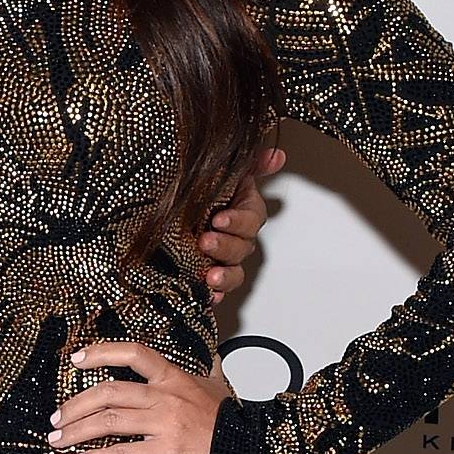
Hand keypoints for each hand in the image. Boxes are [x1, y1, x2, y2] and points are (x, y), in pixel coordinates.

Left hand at [50, 341, 225, 453]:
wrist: (249, 449)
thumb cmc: (229, 420)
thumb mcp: (218, 383)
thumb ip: (207, 366)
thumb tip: (209, 351)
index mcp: (173, 377)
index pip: (133, 354)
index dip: (101, 353)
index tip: (76, 360)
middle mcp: (165, 396)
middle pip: (108, 392)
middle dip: (74, 405)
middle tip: (56, 417)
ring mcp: (165, 423)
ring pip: (109, 421)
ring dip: (76, 431)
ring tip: (58, 440)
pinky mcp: (166, 451)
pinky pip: (123, 453)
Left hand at [195, 147, 285, 322]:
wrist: (176, 209)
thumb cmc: (204, 190)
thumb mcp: (226, 172)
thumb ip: (252, 164)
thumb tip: (277, 156)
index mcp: (244, 213)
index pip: (251, 219)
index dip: (237, 221)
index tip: (219, 219)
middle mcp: (238, 238)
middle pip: (242, 247)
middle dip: (224, 245)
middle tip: (205, 241)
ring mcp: (224, 259)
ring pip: (234, 271)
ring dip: (225, 276)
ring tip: (211, 277)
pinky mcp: (210, 276)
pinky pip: (218, 290)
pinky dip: (215, 295)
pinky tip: (209, 296)